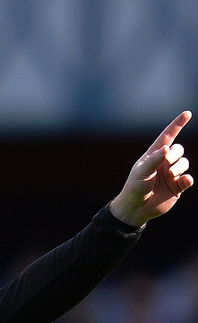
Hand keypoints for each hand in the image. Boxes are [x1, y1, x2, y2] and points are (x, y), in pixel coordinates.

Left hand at [109, 111, 192, 226]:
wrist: (136, 208)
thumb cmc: (134, 187)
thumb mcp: (141, 172)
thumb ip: (153, 160)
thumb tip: (167, 148)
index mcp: (153, 155)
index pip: (167, 136)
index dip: (177, 125)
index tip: (187, 114)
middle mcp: (163, 163)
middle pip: (178, 149)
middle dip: (175, 154)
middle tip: (167, 163)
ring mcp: (171, 174)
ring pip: (185, 162)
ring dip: (179, 167)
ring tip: (170, 176)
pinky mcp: (177, 186)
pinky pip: (188, 178)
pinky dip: (187, 179)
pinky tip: (182, 182)